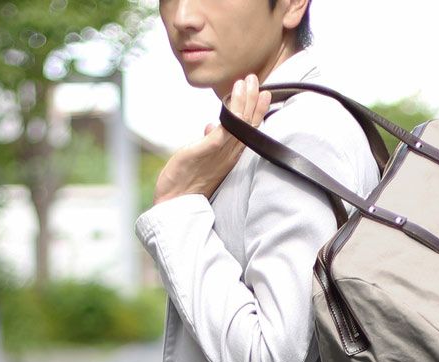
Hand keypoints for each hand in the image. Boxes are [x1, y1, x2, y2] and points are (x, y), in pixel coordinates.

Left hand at [152, 73, 271, 205]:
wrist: (175, 204)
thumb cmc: (186, 183)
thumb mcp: (201, 158)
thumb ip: (210, 142)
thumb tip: (211, 127)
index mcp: (230, 157)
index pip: (247, 130)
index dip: (256, 111)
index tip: (263, 93)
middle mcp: (229, 155)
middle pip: (248, 125)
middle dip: (253, 101)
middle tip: (256, 80)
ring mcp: (220, 154)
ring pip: (239, 125)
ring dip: (244, 102)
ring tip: (247, 82)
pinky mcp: (207, 152)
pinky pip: (224, 131)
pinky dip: (231, 115)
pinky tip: (233, 100)